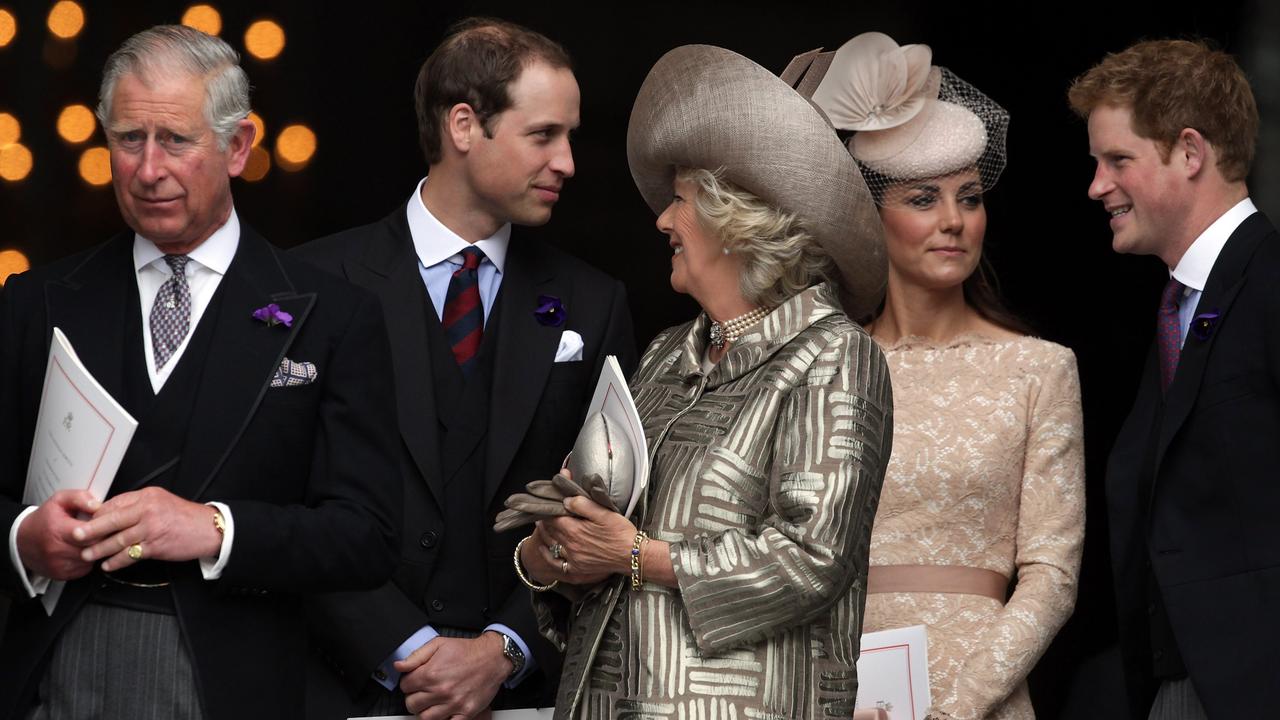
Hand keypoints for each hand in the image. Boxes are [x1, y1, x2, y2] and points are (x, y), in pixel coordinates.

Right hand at [15, 490, 99, 580]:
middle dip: (102, 538)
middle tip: (102, 531)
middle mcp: (57, 550)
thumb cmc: (44, 520)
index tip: (105, 521)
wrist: (23, 540)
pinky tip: (83, 550)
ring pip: (92, 559)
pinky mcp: (62, 575)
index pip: (91, 532)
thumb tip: (97, 505)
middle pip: (94, 547)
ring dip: (96, 550)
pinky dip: (88, 560)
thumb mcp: (59, 500)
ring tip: (90, 540)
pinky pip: (85, 568)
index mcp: (57, 530)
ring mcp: (59, 565)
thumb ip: (79, 498)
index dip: (102, 526)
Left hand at [73, 487, 222, 571]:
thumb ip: (138, 506)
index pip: (115, 503)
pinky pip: (130, 554)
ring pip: (118, 539)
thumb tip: (112, 513)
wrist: (209, 529)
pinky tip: (108, 564)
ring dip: (100, 549)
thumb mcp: (161, 502)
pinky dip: (117, 561)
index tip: (86, 522)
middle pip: (112, 519)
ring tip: (88, 554)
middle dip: (91, 529)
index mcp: (147, 496)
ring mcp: (151, 528)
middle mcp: (148, 509)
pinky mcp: (156, 545)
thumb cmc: (185, 517)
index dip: (98, 514)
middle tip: (76, 535)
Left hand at [395, 633, 507, 719]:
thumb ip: (416, 656)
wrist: (493, 658)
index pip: (405, 686)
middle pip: (412, 705)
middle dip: (414, 698)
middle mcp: (441, 690)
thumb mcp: (439, 644)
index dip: (408, 682)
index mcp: (431, 674)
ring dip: (424, 711)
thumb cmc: (467, 651)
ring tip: (431, 703)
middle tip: (421, 692)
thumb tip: (399, 665)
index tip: (415, 681)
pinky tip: (443, 712)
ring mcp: (453, 703)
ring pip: (425, 718)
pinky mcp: (465, 712)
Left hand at [539, 495, 636, 582]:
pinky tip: (545, 549)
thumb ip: (582, 504)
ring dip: (544, 534)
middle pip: (550, 530)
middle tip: (543, 511)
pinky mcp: (577, 568)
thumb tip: (566, 500)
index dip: (548, 508)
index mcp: (574, 530)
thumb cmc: (620, 532)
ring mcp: (572, 558)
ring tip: (542, 525)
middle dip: (545, 519)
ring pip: (551, 544)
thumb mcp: (603, 512)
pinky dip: (548, 555)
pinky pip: (556, 563)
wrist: (631, 555)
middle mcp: (570, 545)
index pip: (553, 517)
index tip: (547, 502)